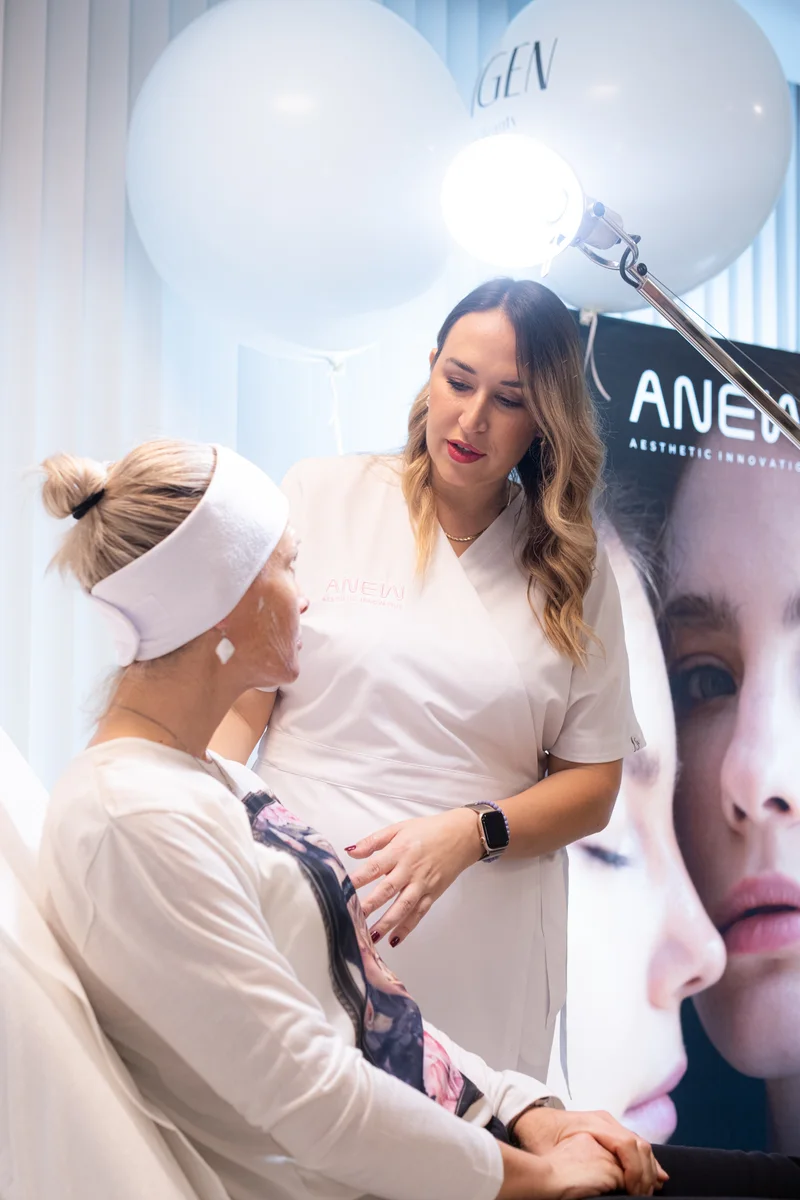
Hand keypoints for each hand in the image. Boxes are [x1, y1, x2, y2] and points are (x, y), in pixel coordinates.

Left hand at [346, 808, 482, 945]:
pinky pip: (419, 914)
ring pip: (403, 906)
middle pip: (387, 890)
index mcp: (399, 850)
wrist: (462, 835)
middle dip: (369, 906)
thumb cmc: (429, 830)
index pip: (374, 867)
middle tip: (352, 918)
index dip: (357, 879)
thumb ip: (373, 841)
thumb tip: (350, 851)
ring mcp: (422, 884)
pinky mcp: (433, 894)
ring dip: (386, 923)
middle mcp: (410, 869)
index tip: (341, 890)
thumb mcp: (399, 828)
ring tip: (370, 936)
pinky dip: (407, 928)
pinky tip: (394, 939)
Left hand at [511, 1108, 667, 1196]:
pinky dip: (642, 1158)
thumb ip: (579, 1164)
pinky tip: (650, 1173)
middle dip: (646, 1171)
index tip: (635, 1192)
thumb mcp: (556, 1153)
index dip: (636, 1170)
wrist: (532, 1120)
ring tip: (654, 1187)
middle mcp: (604, 1120)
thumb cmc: (541, 1136)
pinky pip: (632, 1143)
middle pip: (638, 1143)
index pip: (627, 1144)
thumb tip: (598, 1183)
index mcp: (594, 1123)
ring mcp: (608, 1122)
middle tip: (648, 1194)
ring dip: (648, 1165)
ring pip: (639, 1142)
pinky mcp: (607, 1129)